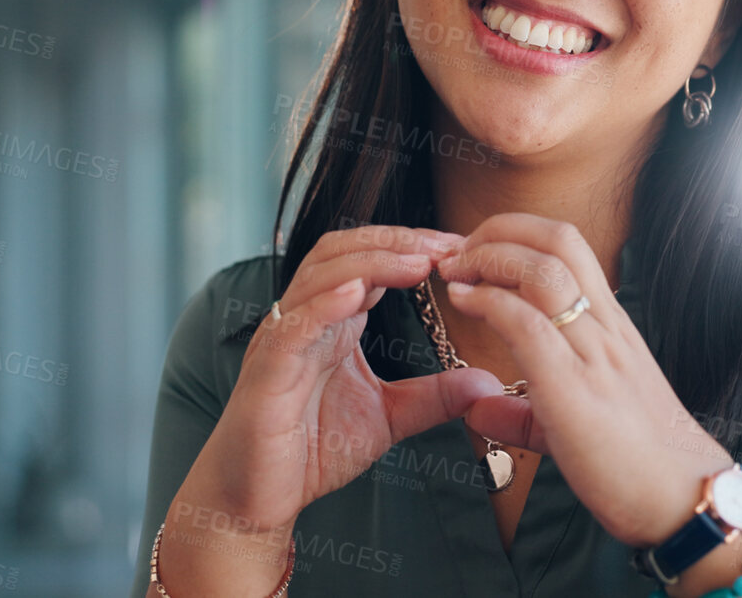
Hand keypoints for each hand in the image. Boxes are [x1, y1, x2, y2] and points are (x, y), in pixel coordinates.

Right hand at [182, 224, 504, 535]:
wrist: (255, 499)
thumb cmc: (310, 451)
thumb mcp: (387, 417)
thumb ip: (432, 397)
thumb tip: (487, 383)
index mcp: (332, 321)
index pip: (367, 258)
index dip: (412, 246)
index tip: (460, 249)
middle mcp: (304, 319)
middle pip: (342, 251)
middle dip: (395, 241)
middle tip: (446, 246)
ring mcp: (281, 340)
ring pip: (318, 277)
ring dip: (369, 262)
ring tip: (416, 261)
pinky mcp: (266, 372)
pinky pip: (292, 326)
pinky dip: (323, 304)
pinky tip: (358, 293)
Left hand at [438, 213, 736, 546]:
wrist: (683, 499)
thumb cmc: (637, 464)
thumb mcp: (576, 423)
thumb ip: (524, 412)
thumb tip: (479, 409)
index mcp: (611, 327)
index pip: (567, 246)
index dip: (515, 234)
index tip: (476, 253)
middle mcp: (606, 328)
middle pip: (556, 239)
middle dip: (499, 229)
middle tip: (458, 252)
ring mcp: (594, 354)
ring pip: (543, 270)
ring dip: (489, 258)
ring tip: (456, 274)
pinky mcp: (575, 389)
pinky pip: (529, 324)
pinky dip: (490, 303)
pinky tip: (465, 303)